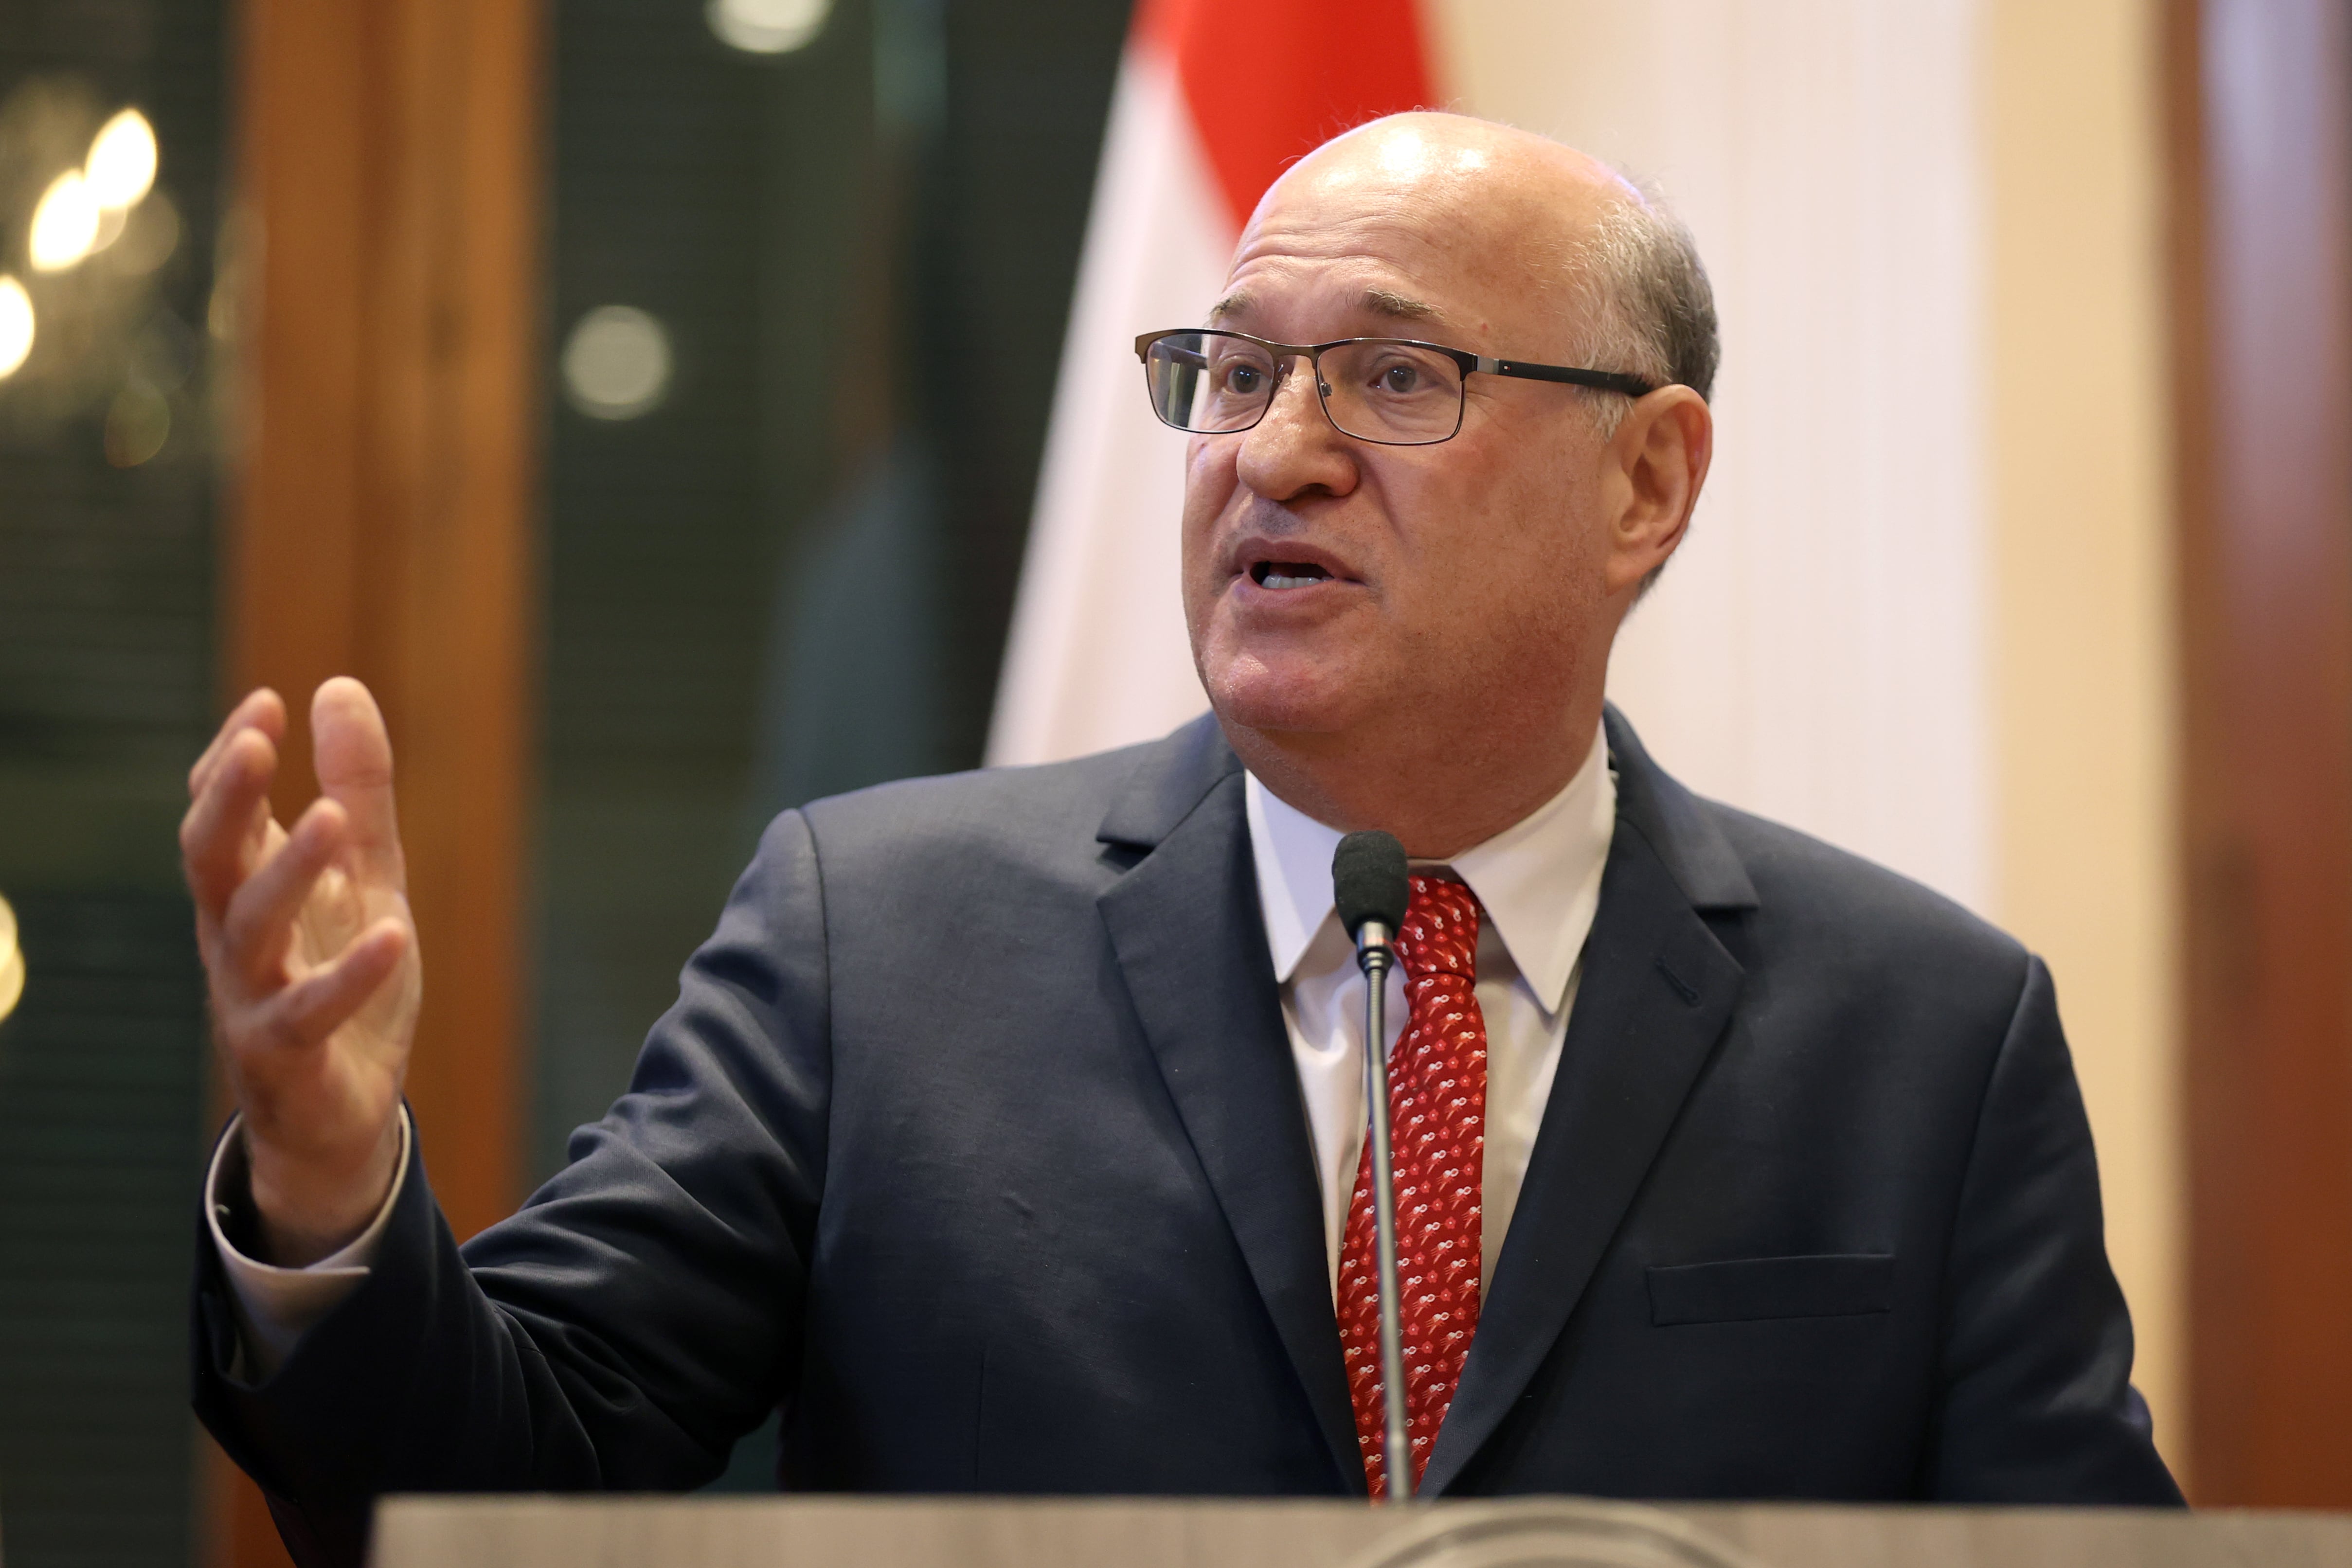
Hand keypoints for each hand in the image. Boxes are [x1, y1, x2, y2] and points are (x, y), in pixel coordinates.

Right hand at [181, 679, 420, 1264]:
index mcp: (247, 890)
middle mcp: (234, 938)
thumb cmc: (341, 976)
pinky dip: (348, 975)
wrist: (342, 1110)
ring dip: (287, 873)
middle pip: (211, 861)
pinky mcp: (287, 1056)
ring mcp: (252, 998)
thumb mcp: (366, 873)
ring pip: (249, 931)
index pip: (219, 815)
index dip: (231, 760)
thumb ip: (357, 790)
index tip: (265, 704)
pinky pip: (308, 1013)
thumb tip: (338, 686)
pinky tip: (394, 933)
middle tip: (253, 744)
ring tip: (328, 818)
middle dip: (226, 802)